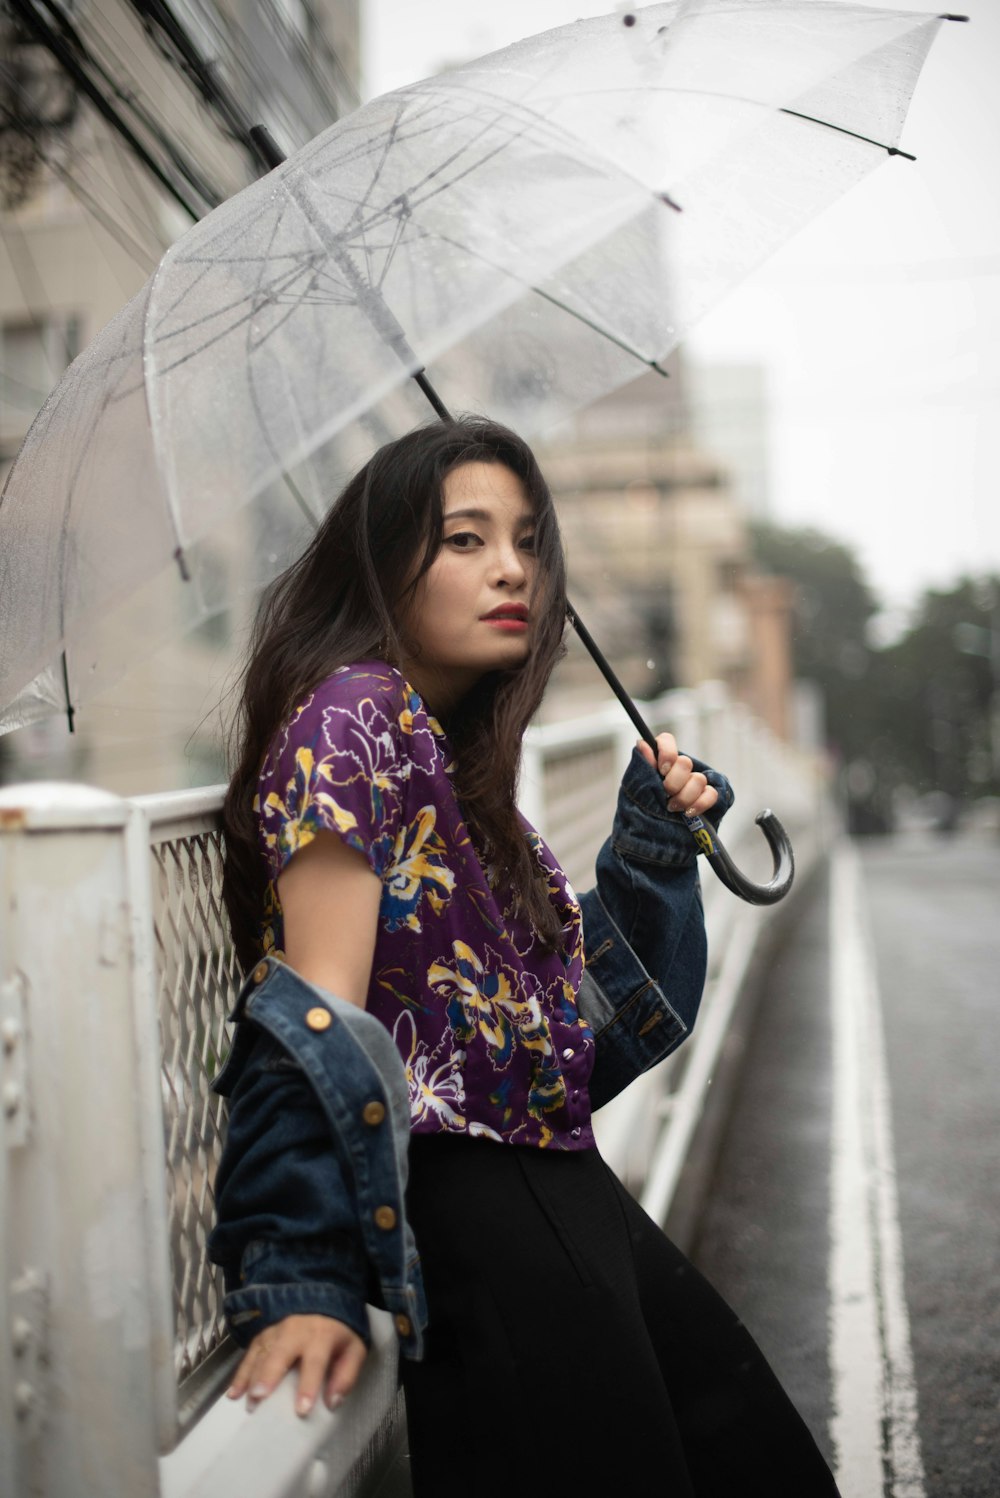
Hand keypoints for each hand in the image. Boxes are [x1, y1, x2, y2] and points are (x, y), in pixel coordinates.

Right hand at [227, 1313, 367, 1417]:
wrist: (321, 1299)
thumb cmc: (338, 1332)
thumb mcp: (354, 1349)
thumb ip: (346, 1375)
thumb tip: (333, 1403)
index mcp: (321, 1335)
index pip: (315, 1362)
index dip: (308, 1386)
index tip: (302, 1410)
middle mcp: (295, 1331)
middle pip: (279, 1354)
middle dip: (268, 1376)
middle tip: (258, 1399)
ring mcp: (276, 1331)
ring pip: (261, 1354)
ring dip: (252, 1377)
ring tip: (246, 1401)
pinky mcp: (263, 1334)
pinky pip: (250, 1353)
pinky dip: (240, 1372)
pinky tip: (234, 1392)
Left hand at [637, 733, 718, 818]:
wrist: (652, 834)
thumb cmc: (643, 809)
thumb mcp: (637, 787)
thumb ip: (642, 766)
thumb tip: (642, 744)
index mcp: (660, 761)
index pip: (667, 741)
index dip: (667, 752)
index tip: (662, 769)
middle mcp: (678, 768)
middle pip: (685, 762)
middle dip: (674, 782)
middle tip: (665, 794)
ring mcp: (694, 782)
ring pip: (698, 779)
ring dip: (684, 797)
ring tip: (672, 808)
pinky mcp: (706, 796)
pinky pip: (711, 794)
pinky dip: (700, 804)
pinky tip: (688, 813)